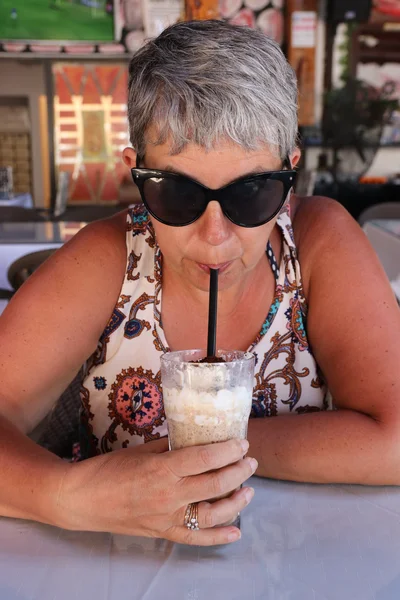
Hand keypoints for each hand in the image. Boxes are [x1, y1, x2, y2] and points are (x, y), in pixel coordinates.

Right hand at [56, 439, 256, 545]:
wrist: (83, 499)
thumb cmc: (109, 468)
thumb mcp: (142, 450)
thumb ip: (171, 446)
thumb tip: (196, 440)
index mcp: (163, 468)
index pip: (205, 458)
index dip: (228, 450)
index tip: (242, 443)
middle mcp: (169, 494)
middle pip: (215, 484)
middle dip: (238, 472)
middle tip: (251, 462)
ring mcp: (167, 517)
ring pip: (211, 514)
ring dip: (235, 503)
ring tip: (249, 491)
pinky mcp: (163, 532)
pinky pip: (195, 538)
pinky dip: (218, 538)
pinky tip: (236, 532)